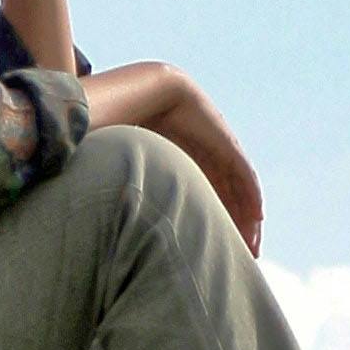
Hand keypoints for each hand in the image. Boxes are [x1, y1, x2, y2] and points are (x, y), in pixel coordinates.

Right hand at [90, 58, 262, 252]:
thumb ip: (122, 188)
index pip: (200, 202)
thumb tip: (92, 218)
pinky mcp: (227, 143)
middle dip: (232, 229)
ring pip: (237, 190)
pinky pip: (244, 174)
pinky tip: (256, 216)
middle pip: (223, 200)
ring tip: (251, 246)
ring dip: (246, 218)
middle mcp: (200, 160)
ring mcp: (216, 150)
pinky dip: (251, 195)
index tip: (209, 258)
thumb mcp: (128, 167)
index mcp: (178, 167)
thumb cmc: (124, 126)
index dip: (207, 227)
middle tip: (239, 258)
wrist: (145, 91)